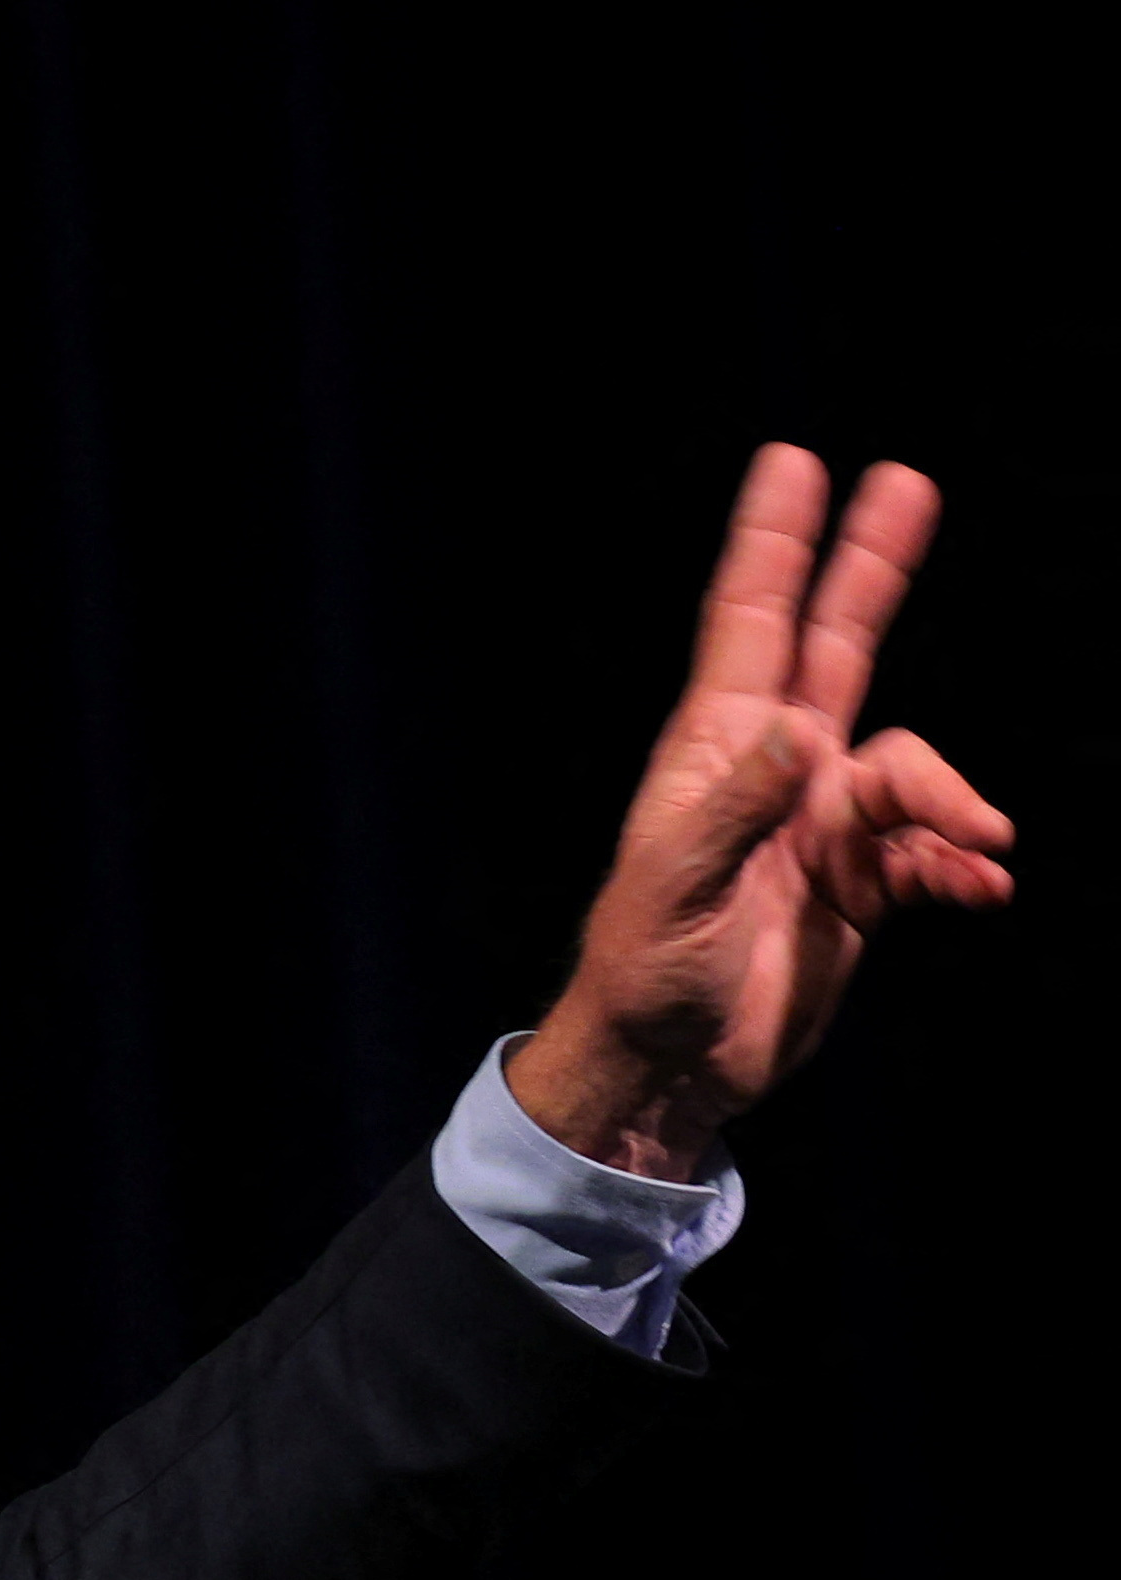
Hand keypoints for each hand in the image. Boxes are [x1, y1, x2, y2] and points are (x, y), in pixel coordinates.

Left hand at [511, 445, 1015, 1177]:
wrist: (675, 1065)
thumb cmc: (647, 974)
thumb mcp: (678, 888)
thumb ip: (738, 810)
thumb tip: (795, 734)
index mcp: (717, 753)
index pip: (749, 625)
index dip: (773, 546)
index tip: (792, 462)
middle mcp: (778, 772)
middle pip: (838, 645)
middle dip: (870, 567)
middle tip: (907, 481)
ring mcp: (824, 825)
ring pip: (912, 770)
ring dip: (952, 799)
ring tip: (982, 847)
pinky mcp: (863, 886)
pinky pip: (934, 852)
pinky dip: (962, 865)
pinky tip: (982, 890)